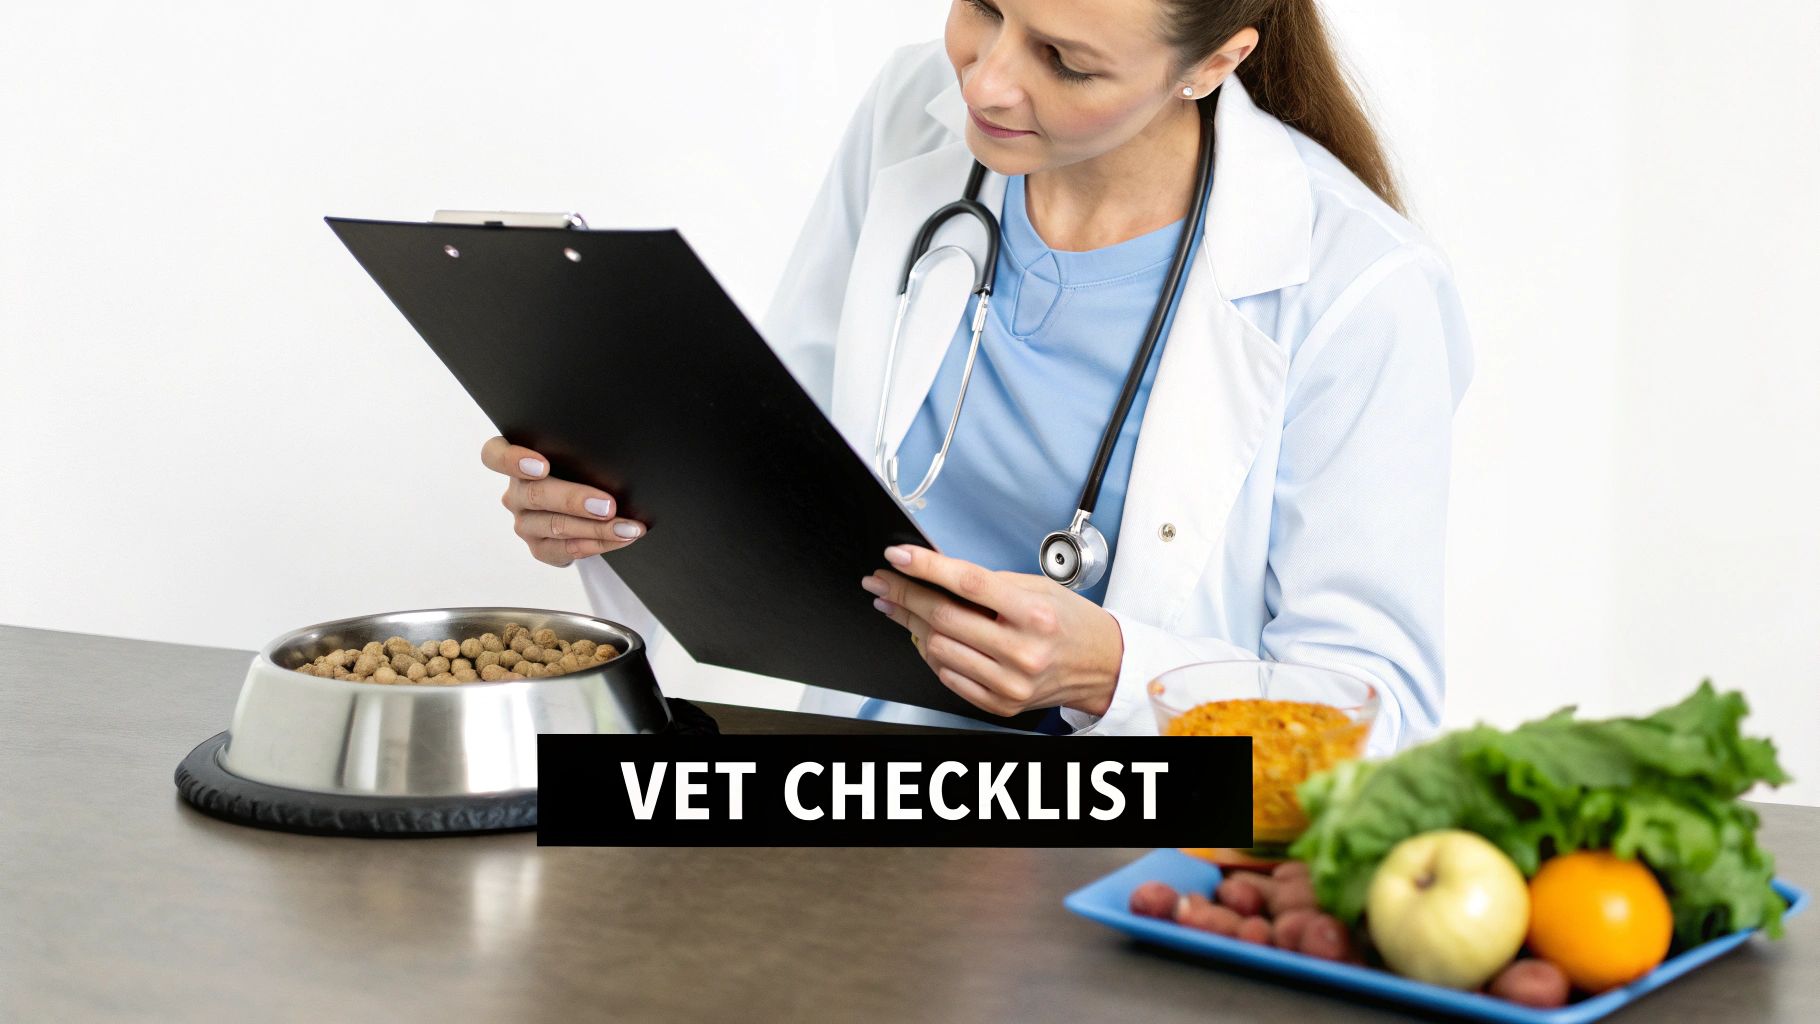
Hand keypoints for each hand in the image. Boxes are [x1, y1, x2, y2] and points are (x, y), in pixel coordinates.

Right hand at [480, 436, 646, 566]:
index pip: (495, 455)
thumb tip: (615, 458)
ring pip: (556, 526)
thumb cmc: (581, 470)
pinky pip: (567, 549)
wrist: (587, 507)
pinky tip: (621, 539)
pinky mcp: (539, 547)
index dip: (513, 460)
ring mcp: (524, 523)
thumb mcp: (576, 457)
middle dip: (575, 500)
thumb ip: (580, 453)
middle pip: (535, 494)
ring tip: (627, 527)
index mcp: (515, 461)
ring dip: (597, 528)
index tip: (542, 466)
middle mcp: (516, 493)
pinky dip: (598, 544)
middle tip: (608, 506)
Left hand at [862, 545, 1123, 718]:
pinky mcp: (1001, 703)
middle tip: (882, 582)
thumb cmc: (1070, 622)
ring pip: (938, 649)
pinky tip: (928, 637)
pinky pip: (948, 677)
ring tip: (901, 607)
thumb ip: (989, 582)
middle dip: (904, 596)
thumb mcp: (1038, 588)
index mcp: (1034, 614)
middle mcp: (1022, 651)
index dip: (926, 568)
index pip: (968, 583)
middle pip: (944, 619)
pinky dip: (933, 654)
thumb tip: (935, 571)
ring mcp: (1010, 682)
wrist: (1101, 666)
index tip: (897, 558)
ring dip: (912, 625)